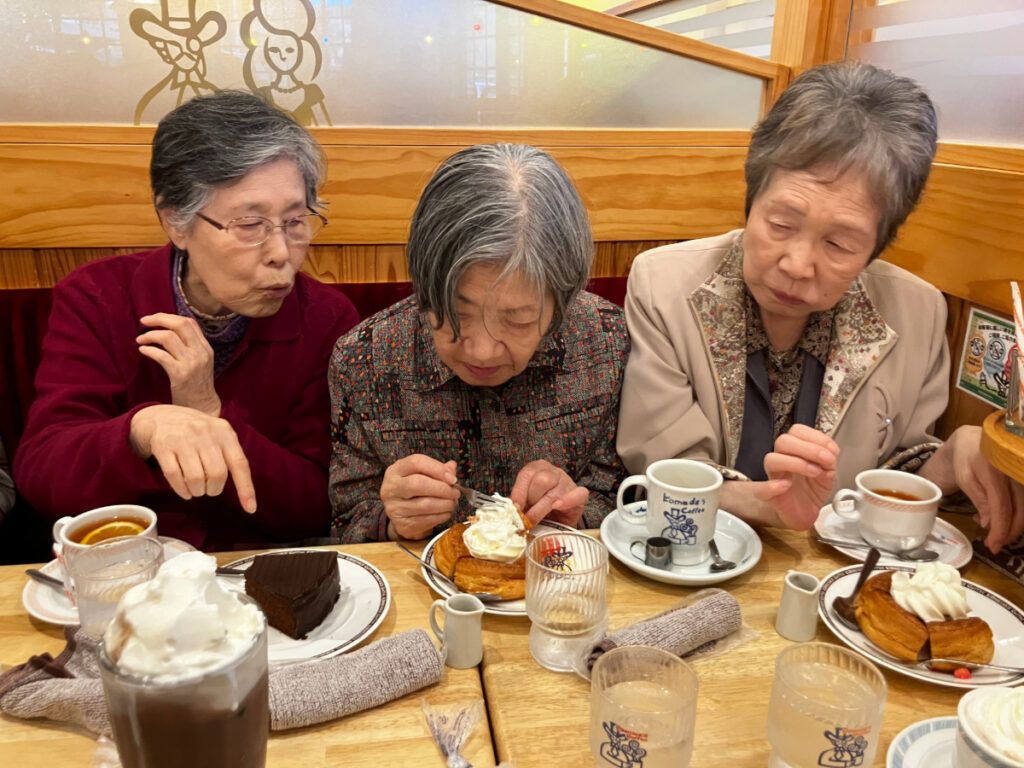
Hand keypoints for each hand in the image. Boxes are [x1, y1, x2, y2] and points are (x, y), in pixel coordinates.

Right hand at [129, 404, 255, 512]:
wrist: (162, 417)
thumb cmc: (197, 433)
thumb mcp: (218, 435)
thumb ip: (230, 456)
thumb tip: (245, 491)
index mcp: (224, 432)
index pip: (240, 463)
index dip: (246, 488)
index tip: (250, 508)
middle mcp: (205, 433)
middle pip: (217, 474)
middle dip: (214, 489)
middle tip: (209, 489)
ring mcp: (183, 439)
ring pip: (195, 478)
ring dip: (197, 491)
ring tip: (196, 488)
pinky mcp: (163, 447)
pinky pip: (175, 477)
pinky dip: (182, 490)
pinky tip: (184, 491)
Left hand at [137, 313, 219, 416]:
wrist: (202, 408)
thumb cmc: (196, 385)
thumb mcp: (199, 362)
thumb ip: (190, 347)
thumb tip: (168, 330)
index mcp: (205, 348)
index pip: (189, 322)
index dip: (169, 316)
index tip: (154, 318)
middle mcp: (201, 352)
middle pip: (180, 325)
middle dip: (158, 319)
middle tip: (143, 321)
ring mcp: (192, 363)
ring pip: (168, 337)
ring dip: (150, 336)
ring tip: (140, 340)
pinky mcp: (180, 374)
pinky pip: (161, 355)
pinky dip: (149, 350)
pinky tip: (143, 351)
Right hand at [380, 455, 459, 539]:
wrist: (402, 516)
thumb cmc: (415, 491)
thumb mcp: (423, 475)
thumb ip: (438, 469)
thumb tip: (452, 467)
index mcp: (395, 471)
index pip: (416, 462)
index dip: (437, 469)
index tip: (452, 478)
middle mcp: (391, 488)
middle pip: (418, 484)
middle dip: (443, 489)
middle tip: (455, 492)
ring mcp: (394, 507)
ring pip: (425, 504)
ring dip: (446, 504)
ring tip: (453, 502)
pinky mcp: (402, 524)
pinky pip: (427, 520)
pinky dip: (442, 516)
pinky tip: (446, 512)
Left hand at [510, 460, 589, 526]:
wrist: (559, 522)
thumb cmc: (541, 511)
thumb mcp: (527, 504)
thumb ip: (519, 504)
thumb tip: (510, 510)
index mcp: (538, 469)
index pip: (527, 473)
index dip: (519, 491)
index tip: (515, 507)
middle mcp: (554, 472)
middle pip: (541, 480)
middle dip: (531, 500)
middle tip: (525, 517)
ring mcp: (568, 482)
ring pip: (554, 490)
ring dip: (541, 507)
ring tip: (534, 520)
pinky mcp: (581, 495)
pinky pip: (578, 494)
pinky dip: (567, 501)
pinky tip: (557, 507)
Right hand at [753, 424, 839, 529]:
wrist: (806, 514)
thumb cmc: (812, 491)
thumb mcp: (828, 472)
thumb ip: (829, 461)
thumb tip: (829, 454)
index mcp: (795, 451)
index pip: (797, 432)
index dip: (815, 436)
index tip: (832, 449)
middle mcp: (783, 460)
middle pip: (783, 441)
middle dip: (807, 447)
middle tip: (824, 459)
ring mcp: (774, 477)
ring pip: (771, 460)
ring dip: (796, 463)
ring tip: (814, 472)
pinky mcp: (769, 496)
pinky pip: (761, 489)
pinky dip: (772, 486)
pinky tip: (786, 485)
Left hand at [927, 426, 1023, 552]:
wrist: (975, 440)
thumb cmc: (966, 459)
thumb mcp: (965, 478)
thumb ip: (978, 499)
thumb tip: (990, 524)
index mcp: (995, 471)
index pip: (1002, 506)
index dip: (1000, 529)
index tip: (993, 545)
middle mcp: (1015, 473)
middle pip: (1020, 511)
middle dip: (1009, 532)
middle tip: (994, 543)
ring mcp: (1022, 476)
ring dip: (1012, 525)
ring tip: (991, 526)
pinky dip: (1014, 515)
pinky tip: (997, 516)